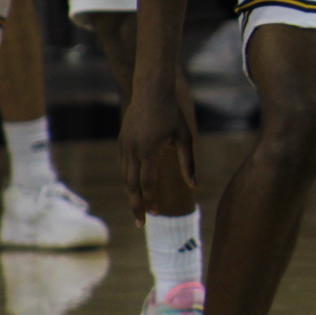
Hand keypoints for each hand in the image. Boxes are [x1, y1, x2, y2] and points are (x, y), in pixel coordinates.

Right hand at [118, 81, 195, 224]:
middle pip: (132, 186)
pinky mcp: (121, 141)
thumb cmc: (172, 113)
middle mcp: (132, 150)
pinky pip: (124, 165)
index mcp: (148, 151)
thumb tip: (194, 185)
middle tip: (140, 224)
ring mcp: (124, 145)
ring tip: (138, 208)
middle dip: (136, 205)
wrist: (151, 90)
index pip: (148, 184)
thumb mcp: (184, 137)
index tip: (156, 215)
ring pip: (125, 176)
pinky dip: (129, 178)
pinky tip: (135, 187)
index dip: (152, 201)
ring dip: (132, 193)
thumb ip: (187, 162)